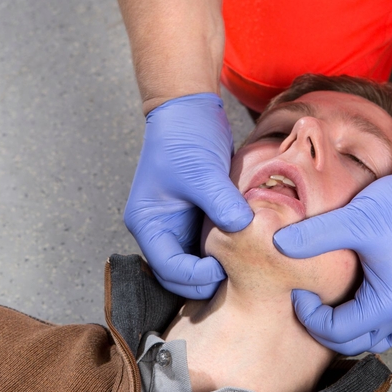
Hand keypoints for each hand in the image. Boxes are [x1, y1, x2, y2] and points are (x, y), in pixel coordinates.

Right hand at [125, 93, 252, 298]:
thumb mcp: (202, 170)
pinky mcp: (198, 216)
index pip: (167, 268)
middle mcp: (160, 228)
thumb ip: (221, 202)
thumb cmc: (183, 137)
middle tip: (236, 274)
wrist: (189, 110)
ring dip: (215, 268)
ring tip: (242, 265)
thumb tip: (242, 227)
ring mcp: (179, 224)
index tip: (223, 269)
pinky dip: (223, 251)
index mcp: (147, 223)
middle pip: (178, 275)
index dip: (195, 277)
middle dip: (204, 281)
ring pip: (195, 263)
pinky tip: (243, 249)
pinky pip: (209, 245)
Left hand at [274, 151, 391, 354]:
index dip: (309, 315)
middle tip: (306, 299)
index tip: (299, 288)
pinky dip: (362, 321)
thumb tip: (279, 244)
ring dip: (344, 329)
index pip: (337, 332)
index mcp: (388, 303)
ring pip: (372, 339)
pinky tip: (348, 296)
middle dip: (323, 327)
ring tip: (326, 303)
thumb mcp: (354, 219)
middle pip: (353, 344)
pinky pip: (385, 324)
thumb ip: (314, 235)